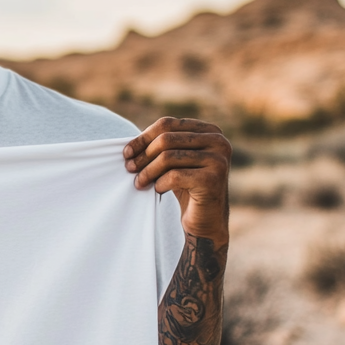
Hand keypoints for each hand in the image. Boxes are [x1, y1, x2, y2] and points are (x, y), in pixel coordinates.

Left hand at [123, 117, 230, 246]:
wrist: (206, 220)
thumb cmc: (187, 187)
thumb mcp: (176, 161)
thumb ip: (162, 145)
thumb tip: (129, 144)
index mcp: (210, 131)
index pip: (167, 124)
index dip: (143, 138)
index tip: (126, 153)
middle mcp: (218, 142)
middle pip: (166, 139)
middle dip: (143, 155)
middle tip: (129, 169)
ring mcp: (218, 160)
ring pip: (168, 157)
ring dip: (147, 171)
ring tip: (139, 182)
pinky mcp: (213, 179)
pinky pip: (174, 176)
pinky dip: (160, 183)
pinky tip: (157, 190)